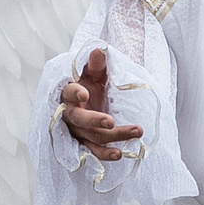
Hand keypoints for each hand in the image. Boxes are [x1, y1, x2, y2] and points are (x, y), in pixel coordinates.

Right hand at [57, 45, 143, 164]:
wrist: (86, 103)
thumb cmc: (89, 85)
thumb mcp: (92, 74)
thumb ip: (96, 65)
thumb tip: (100, 50)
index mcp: (69, 94)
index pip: (69, 93)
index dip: (75, 93)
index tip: (84, 93)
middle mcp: (71, 115)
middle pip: (81, 120)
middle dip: (95, 121)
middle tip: (111, 121)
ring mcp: (78, 131)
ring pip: (93, 137)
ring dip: (114, 137)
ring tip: (134, 133)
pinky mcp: (86, 143)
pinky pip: (94, 152)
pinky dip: (105, 154)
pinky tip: (119, 154)